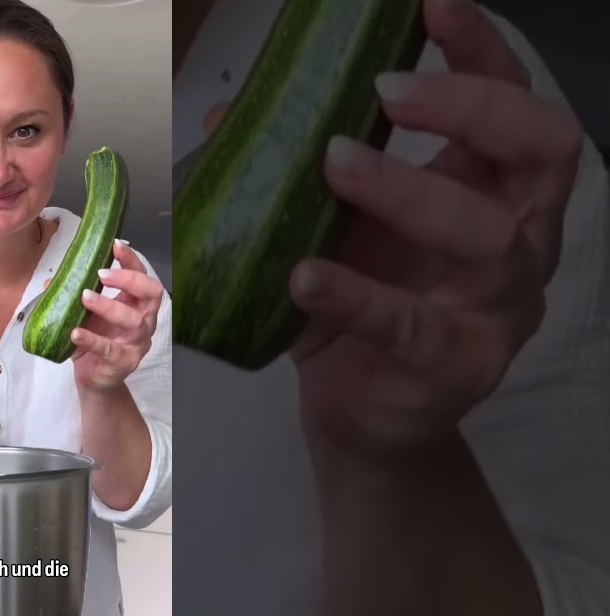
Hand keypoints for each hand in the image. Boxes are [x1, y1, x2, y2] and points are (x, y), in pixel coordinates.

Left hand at [64, 240, 164, 392]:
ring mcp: (137, 343)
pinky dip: (92, 339)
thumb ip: (72, 295)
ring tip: (84, 297)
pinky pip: (110, 349)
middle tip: (102, 274)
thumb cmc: (94, 342)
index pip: (143, 276)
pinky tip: (75, 333)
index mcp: (137, 305)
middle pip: (151, 293)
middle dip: (129, 279)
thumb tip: (51, 281)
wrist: (94, 379)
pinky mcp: (124, 363)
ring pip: (134, 321)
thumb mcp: (84, 314)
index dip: (132, 260)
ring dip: (108, 306)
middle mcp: (144, 321)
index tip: (115, 245)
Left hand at [220, 0, 582, 463]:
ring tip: (334, 162)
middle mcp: (518, 240)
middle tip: (384, 91)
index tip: (431, 8)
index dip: (483, 51)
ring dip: (408, 188)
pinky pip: (414, 326)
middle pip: (541, 151)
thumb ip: (299, 173)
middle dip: (470, 106)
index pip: (518, 104)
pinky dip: (356, 295)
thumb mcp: (331, 228)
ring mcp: (498, 308)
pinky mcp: (458, 368)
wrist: (364, 418)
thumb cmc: (359, 310)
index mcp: (495, 193)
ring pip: (488, 236)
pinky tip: (304, 276)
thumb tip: (231, 114)